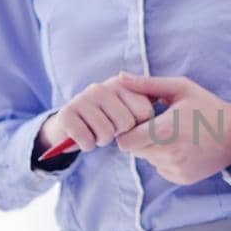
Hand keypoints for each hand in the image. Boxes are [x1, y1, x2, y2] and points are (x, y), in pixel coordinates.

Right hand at [38, 74, 156, 154]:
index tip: (129, 124)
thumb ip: (146, 111)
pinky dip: (88, 145)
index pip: (145, 112)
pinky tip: (85, 138)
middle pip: (126, 123)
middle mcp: (100, 87)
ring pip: (105, 133)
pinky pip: (86, 140)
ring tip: (97, 133)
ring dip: (102, 141)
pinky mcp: (65, 114)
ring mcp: (81, 99)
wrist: (70, 126)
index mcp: (121, 84)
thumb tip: (165, 122)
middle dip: (121, 134)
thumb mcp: (129, 112)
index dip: (140, 126)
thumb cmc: (107, 120)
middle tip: (110, 129)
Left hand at [113, 75, 230, 184]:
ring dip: (153, 148)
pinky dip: (166, 159)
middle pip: (134, 151)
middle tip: (156, 126)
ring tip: (174, 135)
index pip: (125, 141)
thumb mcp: (180, 88)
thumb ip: (147, 84)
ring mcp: (175, 168)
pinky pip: (161, 169)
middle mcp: (168, 153)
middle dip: (139, 139)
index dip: (128, 130)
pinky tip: (182, 148)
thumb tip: (120, 77)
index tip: (140, 121)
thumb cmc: (208, 107)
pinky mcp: (182, 178)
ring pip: (148, 159)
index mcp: (164, 130)